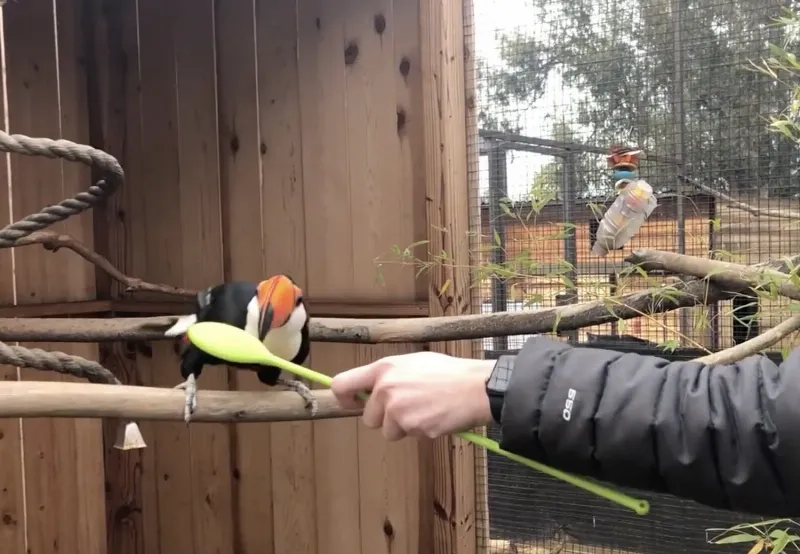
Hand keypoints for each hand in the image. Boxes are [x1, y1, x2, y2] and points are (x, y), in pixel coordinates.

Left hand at [330, 351, 494, 440]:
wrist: (475, 387)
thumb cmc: (448, 372)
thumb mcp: (413, 362)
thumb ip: (388, 376)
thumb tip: (370, 389)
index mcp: (383, 369)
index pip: (342, 385)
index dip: (344, 399)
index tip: (353, 404)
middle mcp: (386, 390)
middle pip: (368, 418)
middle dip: (385, 418)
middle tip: (408, 407)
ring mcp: (399, 411)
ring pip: (389, 431)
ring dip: (403, 427)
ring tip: (425, 410)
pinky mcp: (413, 428)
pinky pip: (409, 436)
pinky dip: (420, 431)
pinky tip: (435, 416)